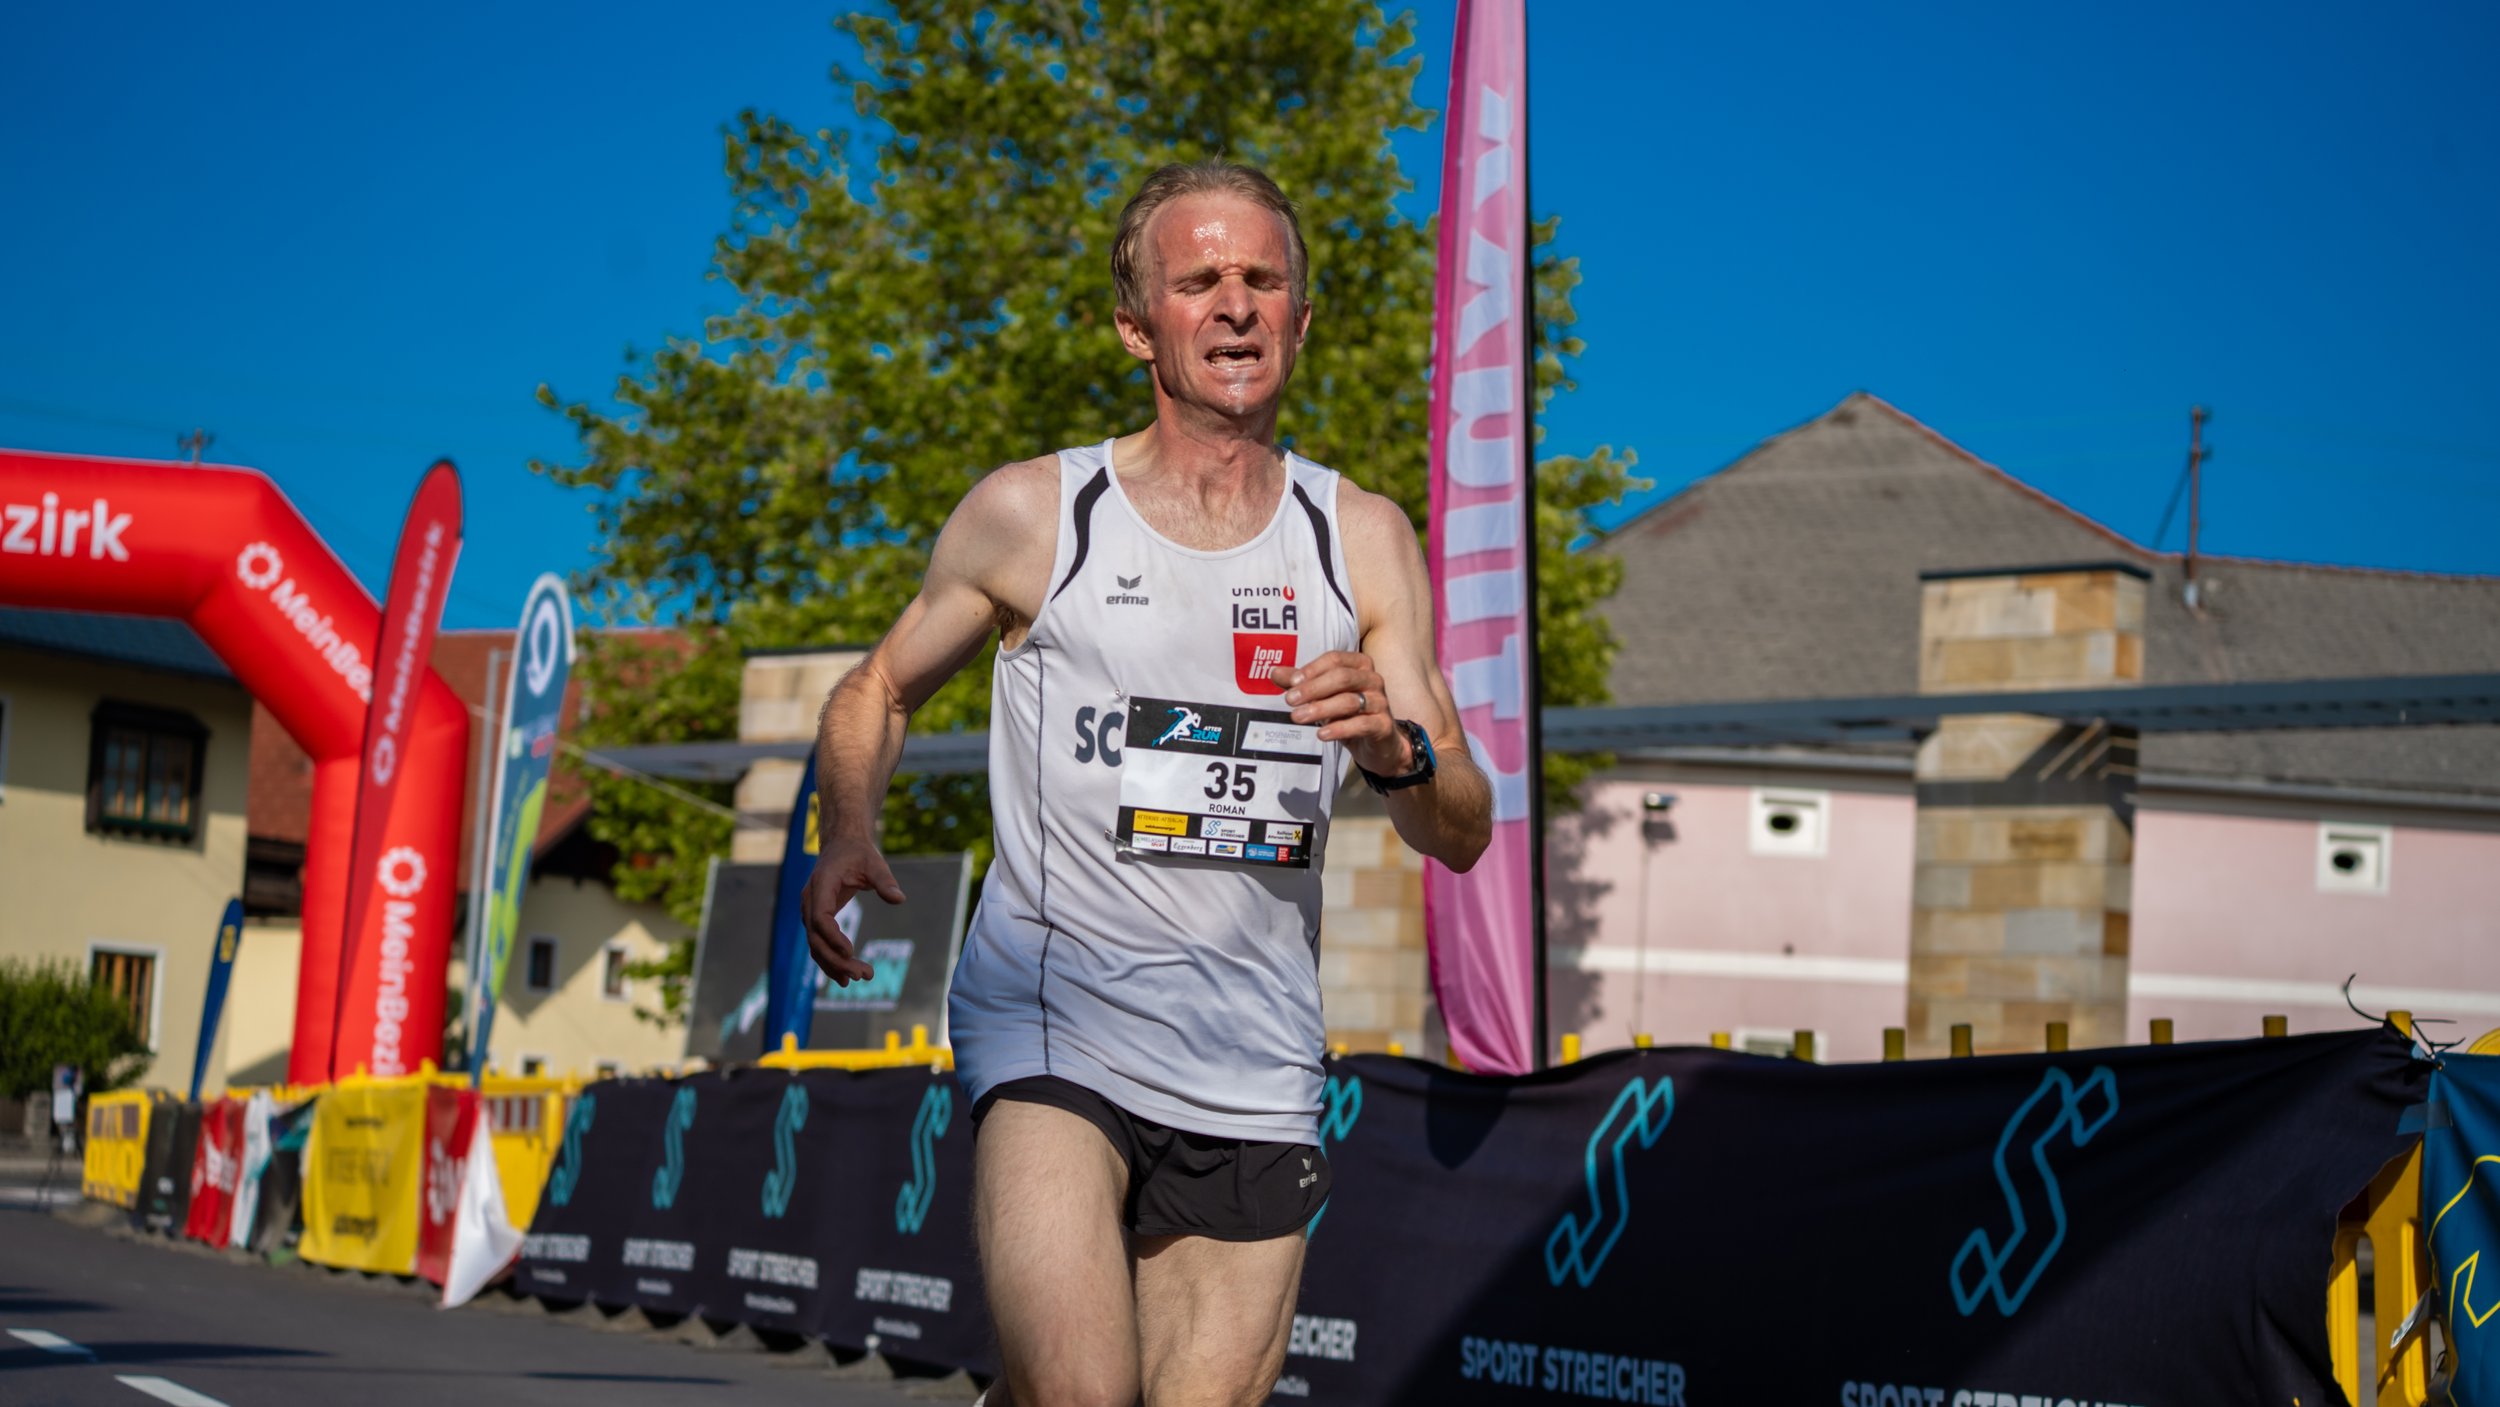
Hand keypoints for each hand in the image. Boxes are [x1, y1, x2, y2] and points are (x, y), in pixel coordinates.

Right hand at [803, 835, 904, 984]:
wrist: (841, 846)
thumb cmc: (857, 853)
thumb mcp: (874, 862)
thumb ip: (885, 881)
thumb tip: (899, 899)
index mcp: (821, 885)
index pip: (820, 917)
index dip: (833, 937)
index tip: (851, 953)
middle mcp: (810, 901)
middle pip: (816, 938)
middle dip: (837, 960)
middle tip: (864, 974)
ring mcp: (810, 912)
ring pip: (816, 946)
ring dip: (835, 965)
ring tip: (861, 978)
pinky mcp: (816, 919)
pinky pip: (819, 945)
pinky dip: (830, 962)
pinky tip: (845, 978)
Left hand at [1278, 650, 1409, 775]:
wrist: (1377, 744)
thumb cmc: (1349, 714)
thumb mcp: (1324, 697)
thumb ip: (1302, 684)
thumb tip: (1274, 673)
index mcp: (1359, 665)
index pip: (1334, 659)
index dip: (1312, 669)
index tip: (1291, 682)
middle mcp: (1373, 679)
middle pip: (1342, 677)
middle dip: (1313, 688)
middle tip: (1289, 700)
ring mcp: (1381, 702)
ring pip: (1350, 701)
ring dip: (1320, 709)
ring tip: (1298, 717)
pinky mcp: (1383, 725)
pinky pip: (1361, 724)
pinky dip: (1339, 728)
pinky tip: (1321, 734)